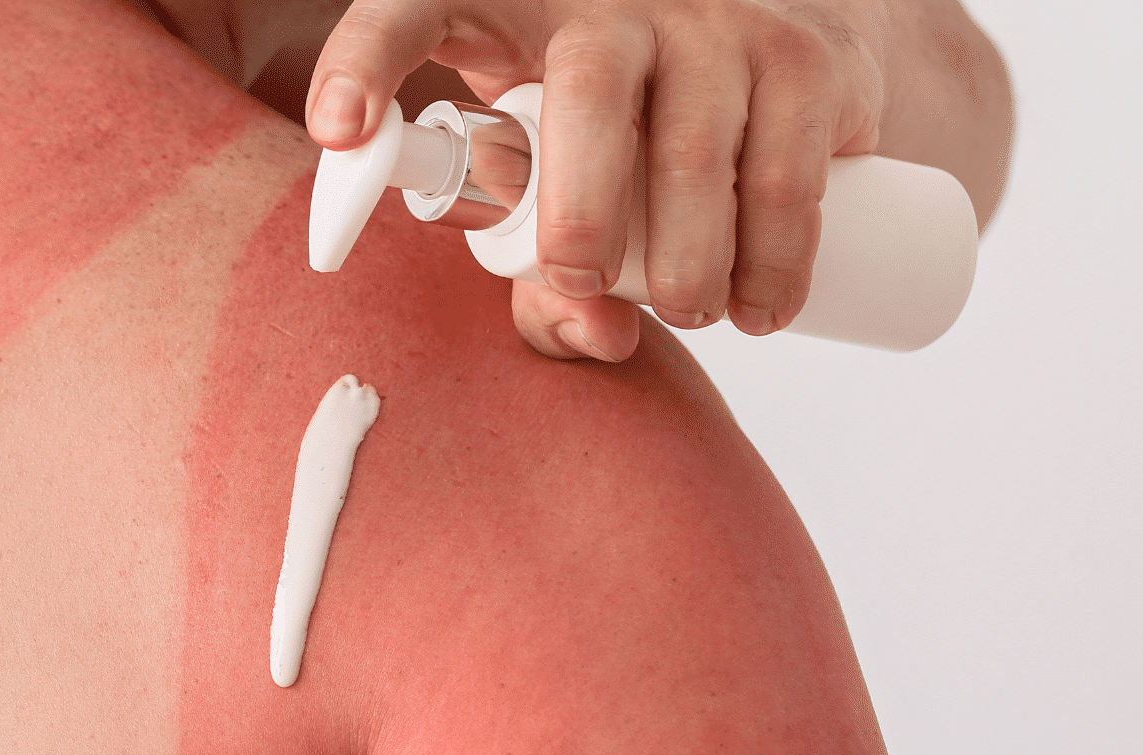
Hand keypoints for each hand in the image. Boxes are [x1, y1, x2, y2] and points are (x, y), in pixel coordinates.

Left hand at [305, 0, 888, 359]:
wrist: (769, 37)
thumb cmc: (619, 127)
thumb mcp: (551, 177)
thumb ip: (540, 273)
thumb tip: (594, 333)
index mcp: (506, 8)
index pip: (413, 10)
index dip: (366, 62)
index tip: (336, 130)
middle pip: (584, 86)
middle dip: (580, 205)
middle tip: (582, 277)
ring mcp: (715, 17)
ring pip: (696, 137)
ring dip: (692, 251)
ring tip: (689, 310)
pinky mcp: (806, 50)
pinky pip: (790, 159)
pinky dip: (777, 251)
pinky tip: (761, 305)